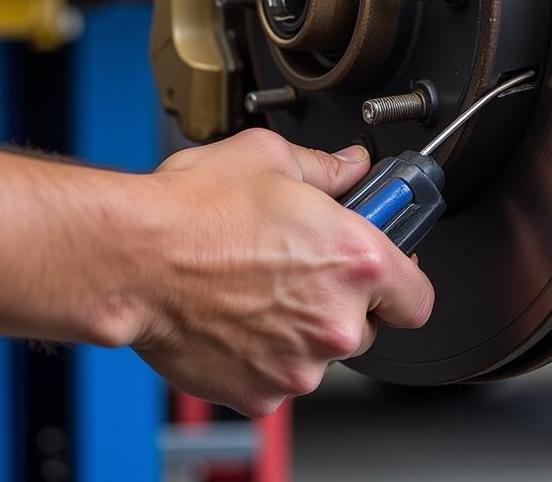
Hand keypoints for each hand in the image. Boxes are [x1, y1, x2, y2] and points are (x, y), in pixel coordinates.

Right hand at [131, 129, 433, 416]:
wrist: (134, 257)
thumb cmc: (197, 209)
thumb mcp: (272, 159)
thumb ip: (327, 169)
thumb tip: (351, 167)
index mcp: (356, 261)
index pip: (417, 297)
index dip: (403, 281)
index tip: (386, 271)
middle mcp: (335, 320)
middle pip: (366, 325)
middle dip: (340, 300)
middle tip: (303, 267)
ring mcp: (298, 365)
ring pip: (318, 353)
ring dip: (301, 329)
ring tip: (259, 288)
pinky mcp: (259, 393)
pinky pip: (276, 377)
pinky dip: (263, 355)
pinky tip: (236, 316)